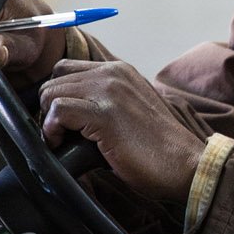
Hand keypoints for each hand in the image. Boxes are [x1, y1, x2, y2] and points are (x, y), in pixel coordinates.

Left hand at [40, 59, 205, 205]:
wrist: (185, 165)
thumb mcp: (130, 111)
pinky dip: (51, 129)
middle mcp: (113, 73)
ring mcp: (110, 91)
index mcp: (120, 71)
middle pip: (54, 79)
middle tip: (59, 134)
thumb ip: (104, 102)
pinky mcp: (105, 113)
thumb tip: (68, 115)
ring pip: (51, 92)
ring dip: (48, 120)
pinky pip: (59, 110)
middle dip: (49, 108)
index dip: (57, 94)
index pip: (66, 69)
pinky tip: (61, 144)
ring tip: (60, 141)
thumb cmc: (158, 149)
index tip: (60, 120)